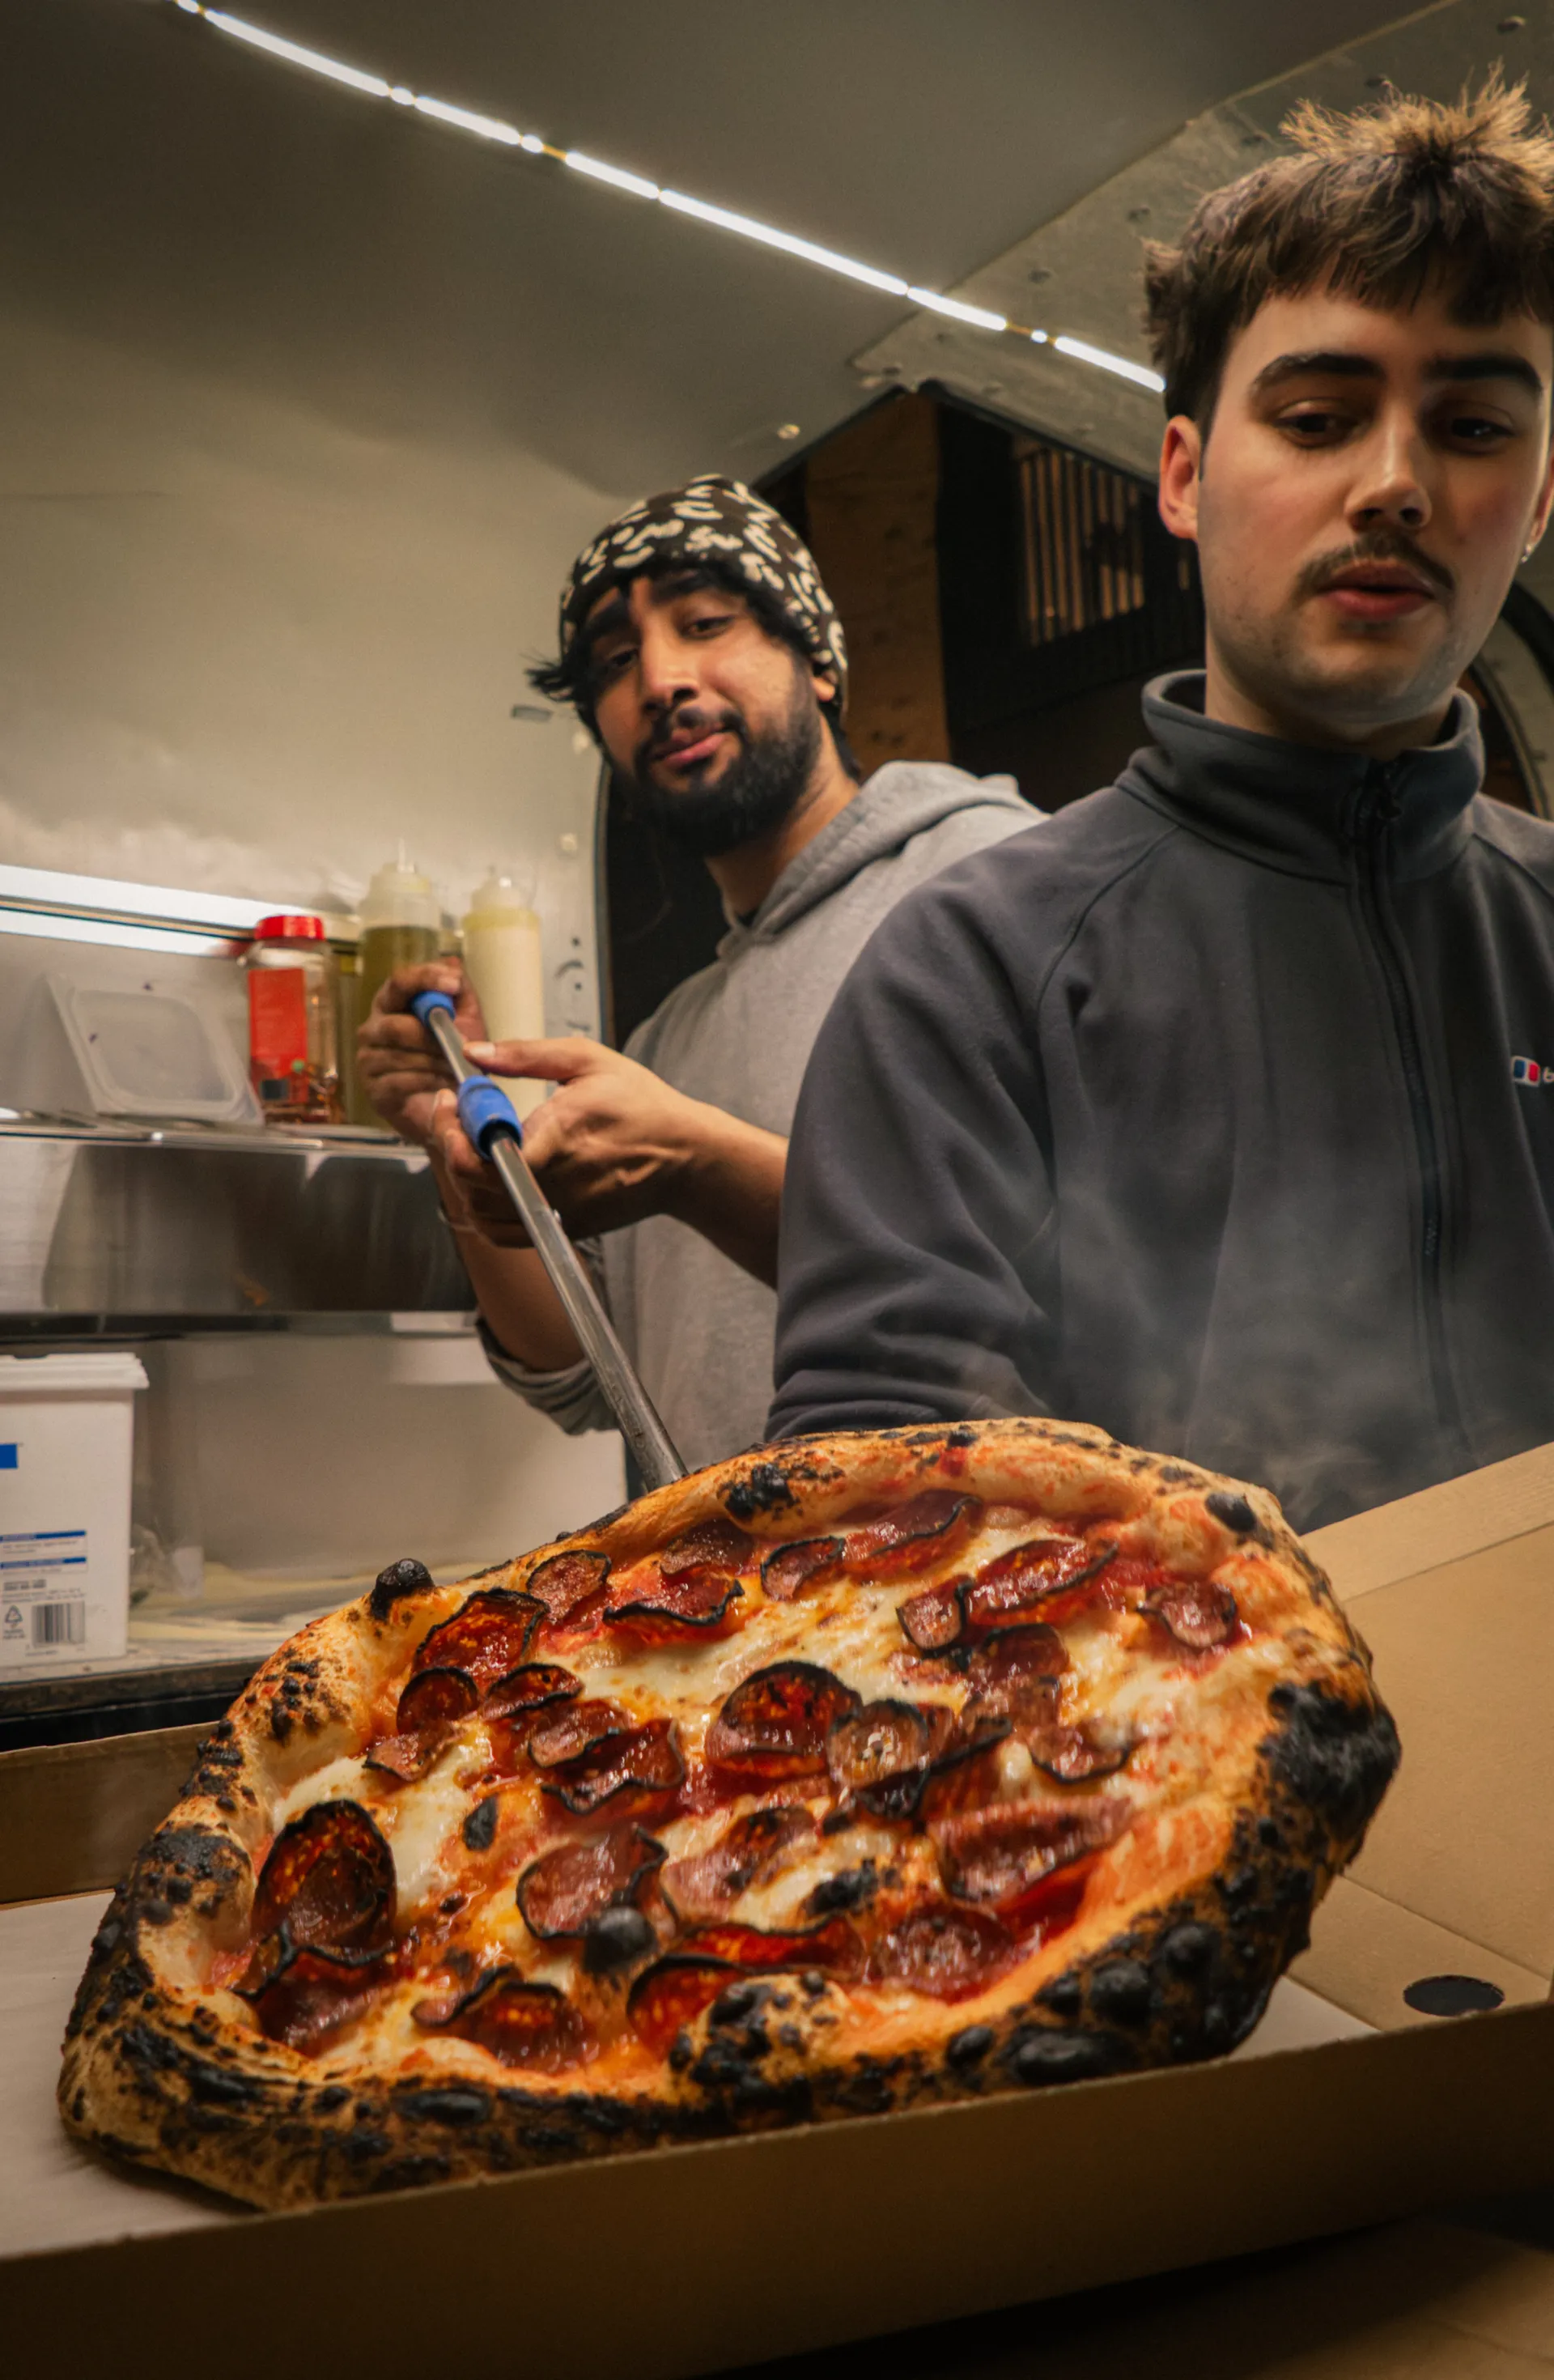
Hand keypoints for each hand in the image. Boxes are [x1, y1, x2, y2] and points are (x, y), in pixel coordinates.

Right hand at [357, 962, 487, 1147]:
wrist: (448, 1107)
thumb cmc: (452, 1058)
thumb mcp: (466, 1023)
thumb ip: (461, 995)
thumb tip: (453, 964)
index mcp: (393, 1004)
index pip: (399, 982)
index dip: (425, 980)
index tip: (454, 984)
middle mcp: (373, 1028)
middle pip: (396, 1025)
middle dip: (433, 1037)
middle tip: (463, 1046)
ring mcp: (368, 1059)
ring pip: (400, 1055)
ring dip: (436, 1062)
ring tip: (458, 1069)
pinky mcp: (374, 1089)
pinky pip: (400, 1081)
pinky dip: (428, 1082)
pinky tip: (445, 1086)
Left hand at [433, 1036, 710, 1243]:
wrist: (684, 1157)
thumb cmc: (641, 1105)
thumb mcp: (588, 1060)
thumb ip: (526, 1055)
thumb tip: (475, 1052)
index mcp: (556, 1136)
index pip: (478, 1151)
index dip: (450, 1124)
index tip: (452, 1098)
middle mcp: (553, 1182)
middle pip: (470, 1182)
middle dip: (450, 1144)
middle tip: (456, 1116)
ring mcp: (557, 1210)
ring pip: (480, 1211)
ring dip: (464, 1177)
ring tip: (472, 1144)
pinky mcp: (563, 1227)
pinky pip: (502, 1232)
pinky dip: (483, 1210)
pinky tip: (490, 1178)